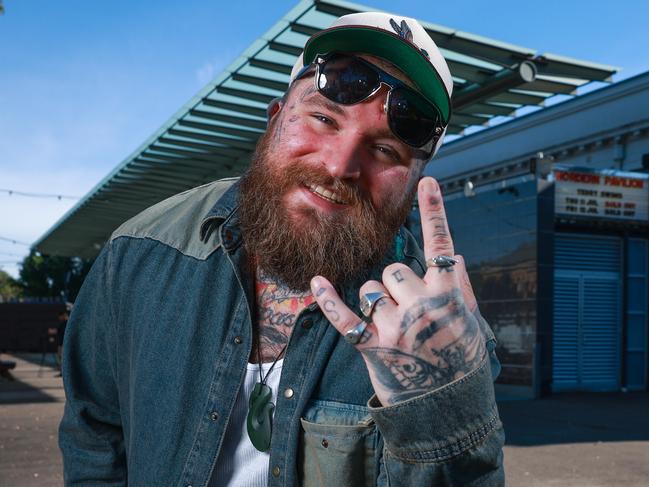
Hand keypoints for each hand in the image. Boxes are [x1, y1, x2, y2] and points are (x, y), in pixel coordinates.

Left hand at [311, 177, 485, 405]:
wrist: (449, 409)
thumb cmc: (462, 364)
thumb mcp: (471, 324)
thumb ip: (460, 288)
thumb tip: (455, 257)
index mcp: (449, 296)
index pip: (443, 245)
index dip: (436, 211)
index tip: (430, 182)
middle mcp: (421, 305)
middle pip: (395, 269)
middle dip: (396, 284)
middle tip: (408, 309)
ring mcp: (395, 326)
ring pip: (371, 289)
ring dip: (377, 301)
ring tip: (394, 327)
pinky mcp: (372, 346)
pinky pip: (343, 315)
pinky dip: (328, 298)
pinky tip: (316, 282)